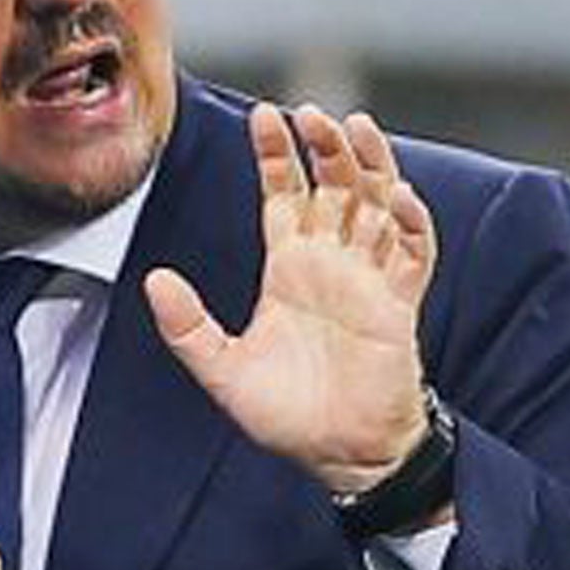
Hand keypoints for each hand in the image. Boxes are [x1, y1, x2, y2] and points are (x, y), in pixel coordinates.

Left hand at [145, 102, 437, 493]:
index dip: (275, 155)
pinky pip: (414, 252)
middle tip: (309, 113)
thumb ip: (188, 327)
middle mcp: (330, 263)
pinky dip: (411, 222)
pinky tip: (396, 197)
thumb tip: (155, 281)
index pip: (283, 194)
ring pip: (376, 205)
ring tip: (354, 128)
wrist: (338, 455)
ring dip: (370, 165)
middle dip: (323, 147)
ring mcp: (368, 279)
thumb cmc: (285, 414)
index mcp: (287, 268)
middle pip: (333, 186)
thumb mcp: (222, 369)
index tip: (264, 115)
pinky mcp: (400, 304)